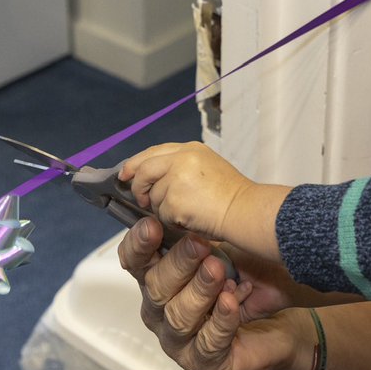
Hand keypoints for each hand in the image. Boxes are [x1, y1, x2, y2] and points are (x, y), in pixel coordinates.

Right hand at [117, 216, 311, 369]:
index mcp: (156, 278)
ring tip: (220, 271)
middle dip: (178, 263)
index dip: (138, 245)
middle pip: (156, 287)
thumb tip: (185, 206)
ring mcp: (178, 340)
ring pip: (178, 316)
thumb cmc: (242, 283)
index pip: (134, 261)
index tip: (153, 225)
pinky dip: (220, 320)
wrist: (278, 325)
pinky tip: (232, 302)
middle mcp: (160, 310)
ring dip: (199, 290)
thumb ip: (198, 236)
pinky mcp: (203, 363)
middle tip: (199, 243)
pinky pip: (207, 343)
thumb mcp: (222, 251)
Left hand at [122, 142, 288, 259]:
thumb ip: (180, 167)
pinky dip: (171, 220)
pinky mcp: (174, 199)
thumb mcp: (207, 168)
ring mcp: (176, 178)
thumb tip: (152, 178)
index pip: (154, 152)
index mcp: (191, 149)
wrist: (244, 210)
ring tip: (187, 211)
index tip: (125, 174)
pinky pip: (161, 214)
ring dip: (163, 208)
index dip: (136, 163)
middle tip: (143, 200)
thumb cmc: (230, 195)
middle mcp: (182, 158)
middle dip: (139, 187)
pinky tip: (189, 218)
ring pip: (153, 196)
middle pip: (144, 170)